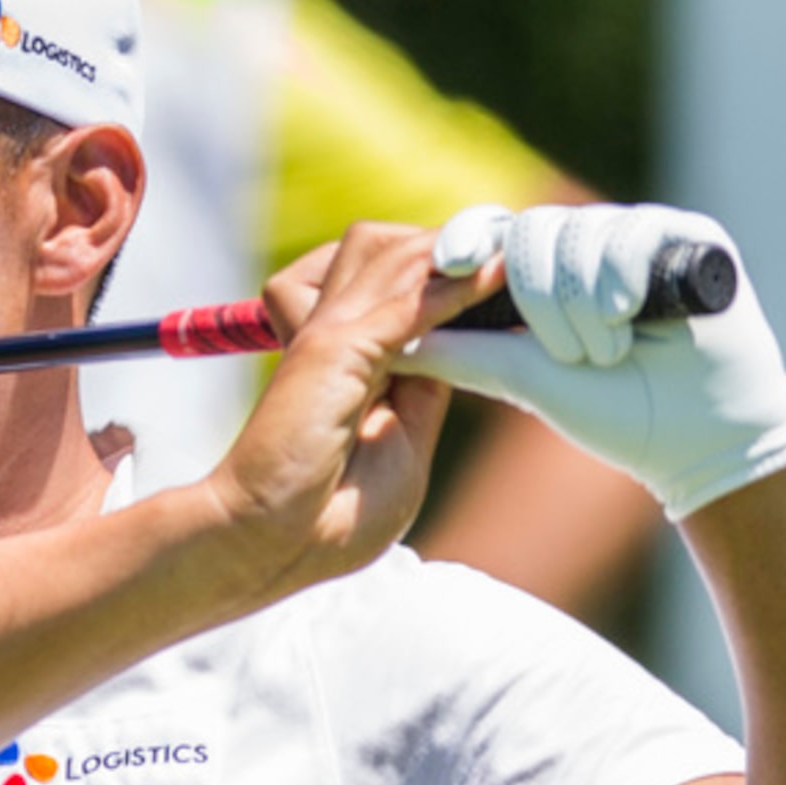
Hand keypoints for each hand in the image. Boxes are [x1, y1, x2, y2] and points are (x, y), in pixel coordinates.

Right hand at [208, 222, 477, 598]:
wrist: (274, 541)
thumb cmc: (332, 516)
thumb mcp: (404, 440)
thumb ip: (426, 387)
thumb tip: (459, 346)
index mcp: (346, 353)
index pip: (396, 276)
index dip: (449, 263)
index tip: (509, 261)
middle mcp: (332, 330)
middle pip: (389, 246)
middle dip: (451, 243)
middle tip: (510, 252)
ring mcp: (329, 332)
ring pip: (394, 253)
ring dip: (457, 250)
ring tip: (510, 253)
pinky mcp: (334, 346)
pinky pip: (406, 300)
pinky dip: (456, 286)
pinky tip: (497, 274)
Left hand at [427, 204, 785, 517]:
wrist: (697, 439)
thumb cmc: (611, 413)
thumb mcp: (523, 379)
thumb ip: (462, 354)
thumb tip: (391, 341)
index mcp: (542, 274)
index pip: (493, 231)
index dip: (467, 238)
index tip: (447, 262)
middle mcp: (586, 246)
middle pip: (531, 230)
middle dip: (539, 298)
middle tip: (570, 356)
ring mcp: (635, 236)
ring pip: (579, 231)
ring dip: (583, 303)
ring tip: (607, 352)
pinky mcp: (687, 234)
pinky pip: (635, 229)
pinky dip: (623, 276)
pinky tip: (630, 315)